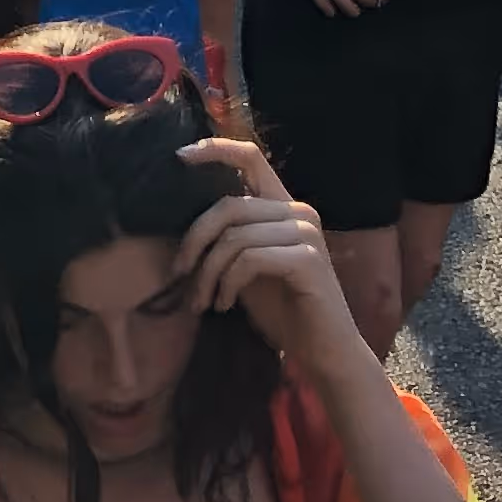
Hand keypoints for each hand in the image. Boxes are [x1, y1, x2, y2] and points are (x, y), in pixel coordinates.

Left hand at [167, 139, 346, 359]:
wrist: (322, 352)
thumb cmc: (282, 310)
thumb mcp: (245, 266)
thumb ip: (227, 237)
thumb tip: (182, 220)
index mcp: (283, 206)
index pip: (250, 157)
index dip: (215, 149)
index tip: (180, 155)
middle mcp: (298, 211)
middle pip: (228, 205)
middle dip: (194, 240)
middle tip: (178, 272)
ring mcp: (306, 233)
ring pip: (234, 237)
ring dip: (207, 273)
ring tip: (202, 301)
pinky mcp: (308, 259)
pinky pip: (249, 259)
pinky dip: (228, 283)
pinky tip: (224, 305)